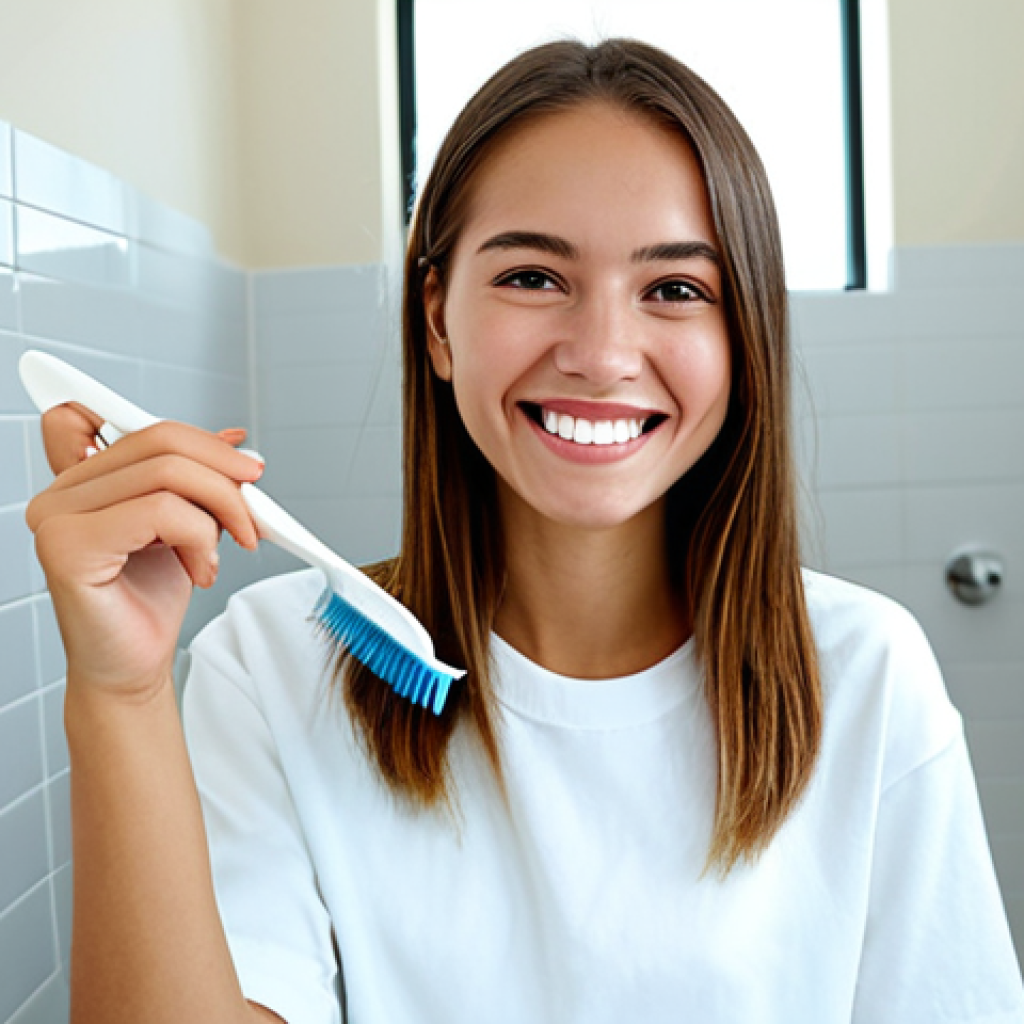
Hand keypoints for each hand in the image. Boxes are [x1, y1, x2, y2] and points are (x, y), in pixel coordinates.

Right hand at [25, 405, 264, 700]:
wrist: (134, 666)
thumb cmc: (149, 600)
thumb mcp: (183, 524)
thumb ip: (192, 479)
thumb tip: (234, 438)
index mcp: (82, 478)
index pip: (136, 423)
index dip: (192, 432)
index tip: (240, 455)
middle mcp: (60, 492)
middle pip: (162, 441)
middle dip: (225, 472)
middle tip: (256, 511)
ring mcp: (56, 517)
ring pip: (169, 473)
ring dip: (220, 511)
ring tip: (225, 550)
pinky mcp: (68, 547)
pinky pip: (161, 512)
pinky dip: (202, 537)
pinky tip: (201, 569)